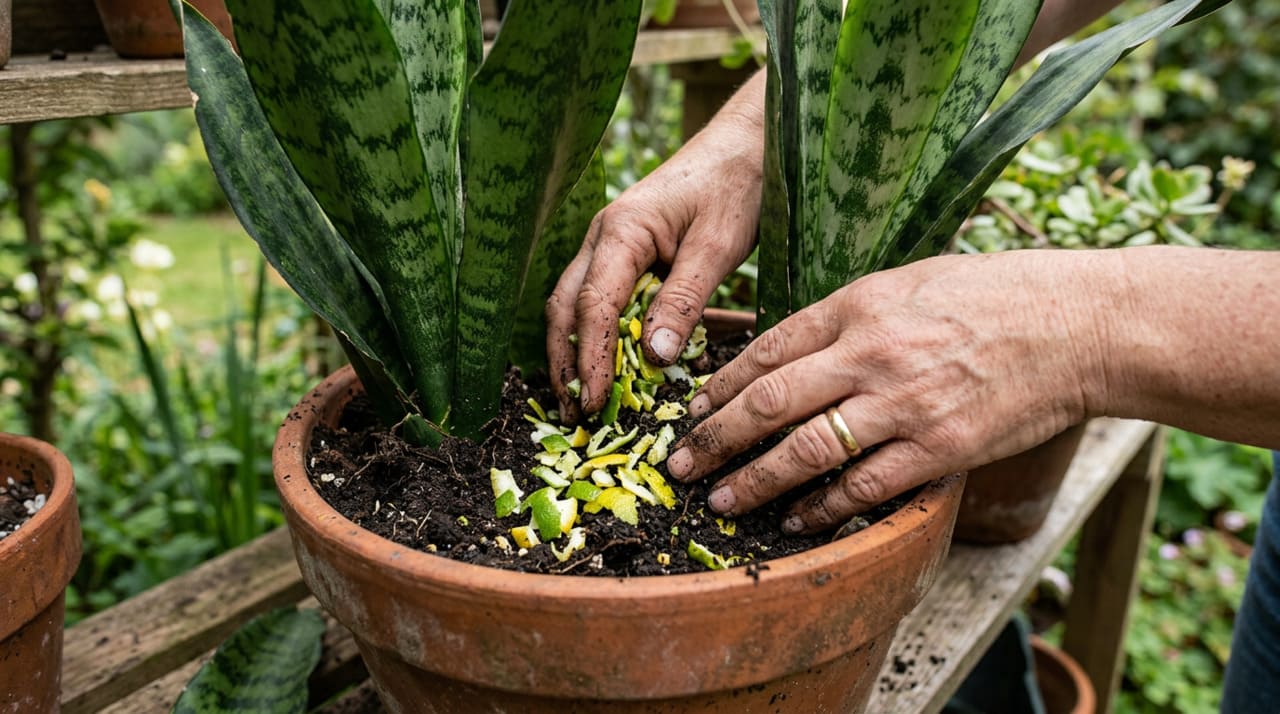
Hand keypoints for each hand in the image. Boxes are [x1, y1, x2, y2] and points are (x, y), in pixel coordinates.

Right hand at [546, 72, 766, 420]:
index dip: (590, 359)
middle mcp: (603, 237)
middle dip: (564, 362)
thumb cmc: (739, 183)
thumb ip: (685, 299)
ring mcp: (612, 244)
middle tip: (573, 414)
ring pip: (577, 305)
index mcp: (621, 231)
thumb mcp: (718, 244)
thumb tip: (654, 357)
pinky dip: (600, 335)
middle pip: (566, 308)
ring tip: (583, 400)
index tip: (594, 402)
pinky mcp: (630, 253)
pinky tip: (610, 365)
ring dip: (575, 352)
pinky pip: (603, 299)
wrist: (752, 141)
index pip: (592, 306)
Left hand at [664, 250, 1113, 533]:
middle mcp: (872, 354)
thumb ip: (848, 315)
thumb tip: (791, 346)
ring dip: (756, 482)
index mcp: (859, 306)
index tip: (695, 409)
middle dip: (717, 438)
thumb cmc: (994, 297)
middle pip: (770, 401)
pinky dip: (824, 509)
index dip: (722, 384)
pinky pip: (865, 487)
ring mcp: (904, 405)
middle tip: (681, 464)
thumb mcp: (908, 281)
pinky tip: (798, 521)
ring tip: (722, 501)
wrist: (1077, 326)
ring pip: (807, 451)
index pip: (768, 348)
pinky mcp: (940, 448)